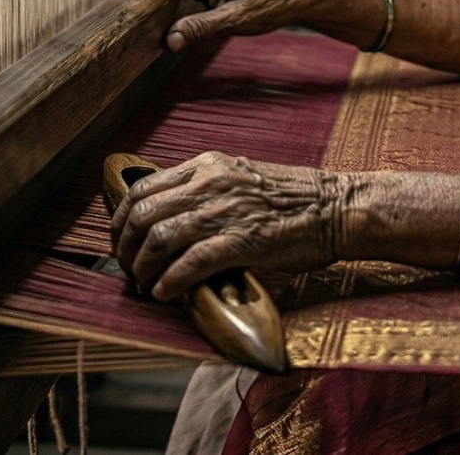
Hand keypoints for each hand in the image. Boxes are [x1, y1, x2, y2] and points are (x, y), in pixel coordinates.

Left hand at [110, 151, 347, 300]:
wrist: (338, 207)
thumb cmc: (294, 200)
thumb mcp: (241, 179)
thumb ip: (205, 193)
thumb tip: (170, 222)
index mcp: (207, 165)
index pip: (142, 189)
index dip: (121, 221)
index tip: (122, 244)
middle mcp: (210, 182)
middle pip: (142, 215)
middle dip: (126, 249)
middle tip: (130, 271)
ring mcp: (225, 211)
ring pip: (159, 239)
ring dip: (144, 269)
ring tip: (147, 286)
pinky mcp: (242, 240)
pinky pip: (190, 262)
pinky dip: (170, 281)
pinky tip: (166, 293)